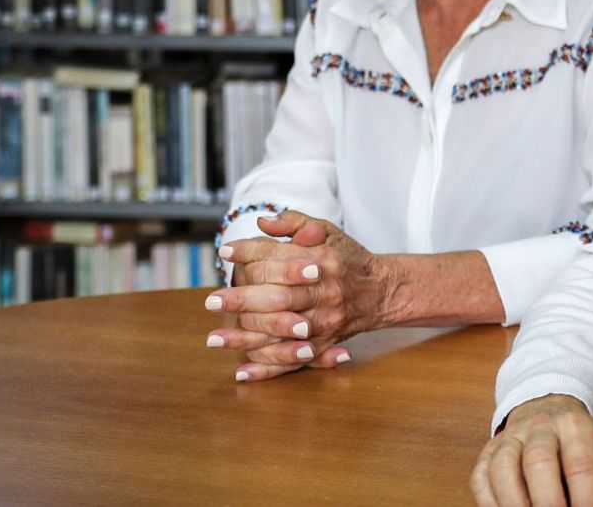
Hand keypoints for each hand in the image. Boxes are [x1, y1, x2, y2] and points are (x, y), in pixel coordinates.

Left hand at [206, 210, 390, 380]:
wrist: (381, 291)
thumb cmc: (348, 258)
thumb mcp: (327, 231)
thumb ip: (295, 223)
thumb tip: (261, 222)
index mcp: (324, 261)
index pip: (279, 257)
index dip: (250, 253)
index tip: (225, 252)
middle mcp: (325, 292)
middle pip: (277, 297)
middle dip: (241, 299)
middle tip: (211, 300)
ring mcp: (326, 321)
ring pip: (281, 331)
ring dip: (245, 337)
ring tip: (214, 338)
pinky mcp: (325, 343)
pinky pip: (294, 359)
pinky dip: (267, 369)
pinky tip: (242, 371)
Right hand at [471, 394, 592, 506]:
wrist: (544, 403)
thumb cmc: (575, 438)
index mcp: (574, 426)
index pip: (580, 465)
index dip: (585, 498)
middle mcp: (540, 427)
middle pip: (538, 462)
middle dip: (548, 502)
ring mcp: (510, 437)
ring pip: (503, 468)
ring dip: (514, 504)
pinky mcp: (488, 450)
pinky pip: (481, 476)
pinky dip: (489, 502)